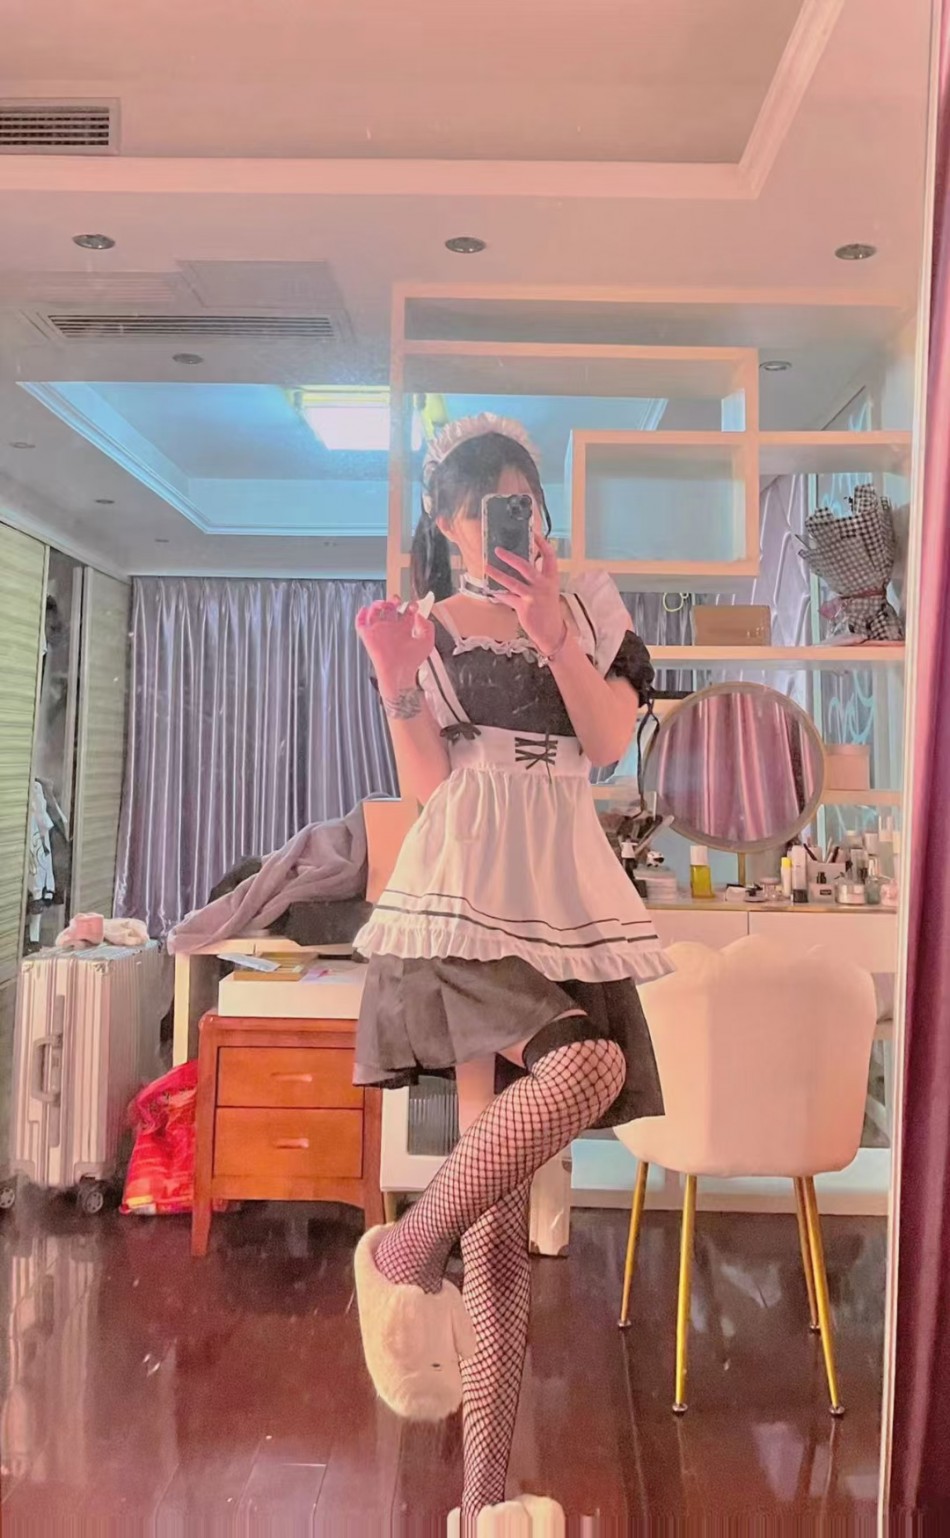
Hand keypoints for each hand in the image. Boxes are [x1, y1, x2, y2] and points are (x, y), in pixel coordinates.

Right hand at [355, 599, 434, 687]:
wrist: (399, 672)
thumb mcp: (427, 642)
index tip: (414, 605)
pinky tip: (365, 610)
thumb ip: (427, 626)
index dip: (410, 605)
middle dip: (393, 600)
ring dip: (377, 604)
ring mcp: (380, 632)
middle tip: (397, 600)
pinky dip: (360, 615)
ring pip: (375, 612)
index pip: (406, 612)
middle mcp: (392, 629)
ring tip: (384, 603)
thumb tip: (419, 615)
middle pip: (390, 609)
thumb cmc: (412, 661)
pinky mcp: (369, 636)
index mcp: (405, 630)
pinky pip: (360, 623)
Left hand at [487, 535, 566, 655]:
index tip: (534, 533)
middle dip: (510, 557)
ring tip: (486, 566)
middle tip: (498, 550)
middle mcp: (543, 585)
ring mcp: (533, 596)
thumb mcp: (548, 591)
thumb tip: (519, 566)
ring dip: (497, 573)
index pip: (549, 556)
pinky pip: (507, 597)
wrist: (552, 632)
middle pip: (526, 566)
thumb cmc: (547, 610)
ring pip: (512, 582)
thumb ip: (537, 579)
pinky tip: (491, 590)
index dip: (542, 544)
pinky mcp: (524, 607)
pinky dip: (498, 593)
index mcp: (551, 579)